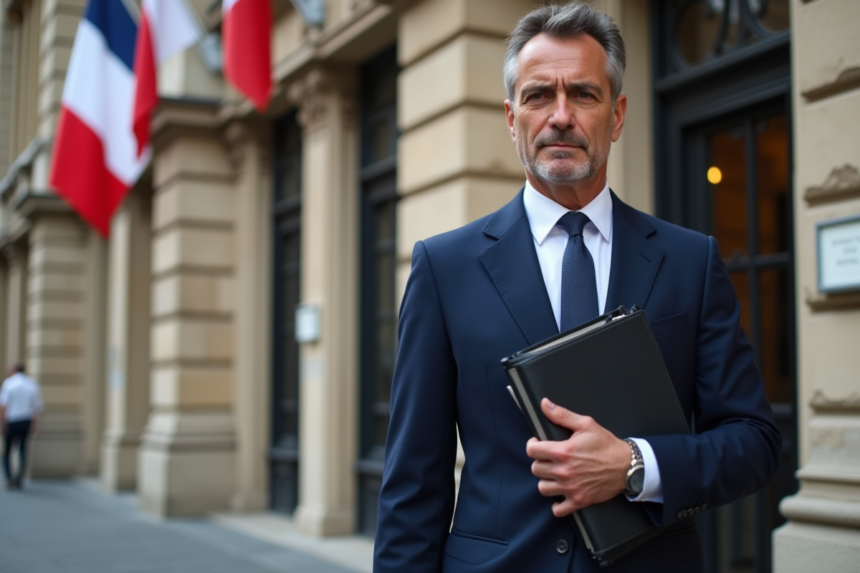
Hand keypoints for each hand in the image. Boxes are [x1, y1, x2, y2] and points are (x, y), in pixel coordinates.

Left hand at [526, 398, 630, 516]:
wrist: (627, 466)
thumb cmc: (607, 445)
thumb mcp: (586, 424)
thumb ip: (562, 415)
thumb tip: (545, 404)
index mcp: (563, 451)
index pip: (532, 451)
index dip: (533, 445)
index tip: (538, 444)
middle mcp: (564, 471)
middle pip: (536, 469)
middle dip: (540, 462)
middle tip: (549, 459)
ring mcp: (571, 488)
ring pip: (543, 488)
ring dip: (547, 481)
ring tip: (554, 475)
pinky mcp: (579, 500)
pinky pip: (558, 509)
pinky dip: (557, 504)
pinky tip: (561, 494)